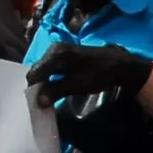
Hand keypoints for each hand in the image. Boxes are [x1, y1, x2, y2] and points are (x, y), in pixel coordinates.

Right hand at [27, 40, 152, 106]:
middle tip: (44, 101)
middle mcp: (53, 49)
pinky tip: (56, 86)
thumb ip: (56, 91)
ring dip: (45, 83)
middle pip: (38, 70)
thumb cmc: (97, 74)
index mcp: (54, 54)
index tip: (37, 103)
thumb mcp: (76, 85)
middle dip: (39, 86)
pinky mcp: (64, 53)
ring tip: (50, 96)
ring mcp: (58, 49)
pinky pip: (51, 67)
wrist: (118, 64)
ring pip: (44, 69)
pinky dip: (51, 77)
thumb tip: (38, 102)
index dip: (34, 90)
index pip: (34, 74)